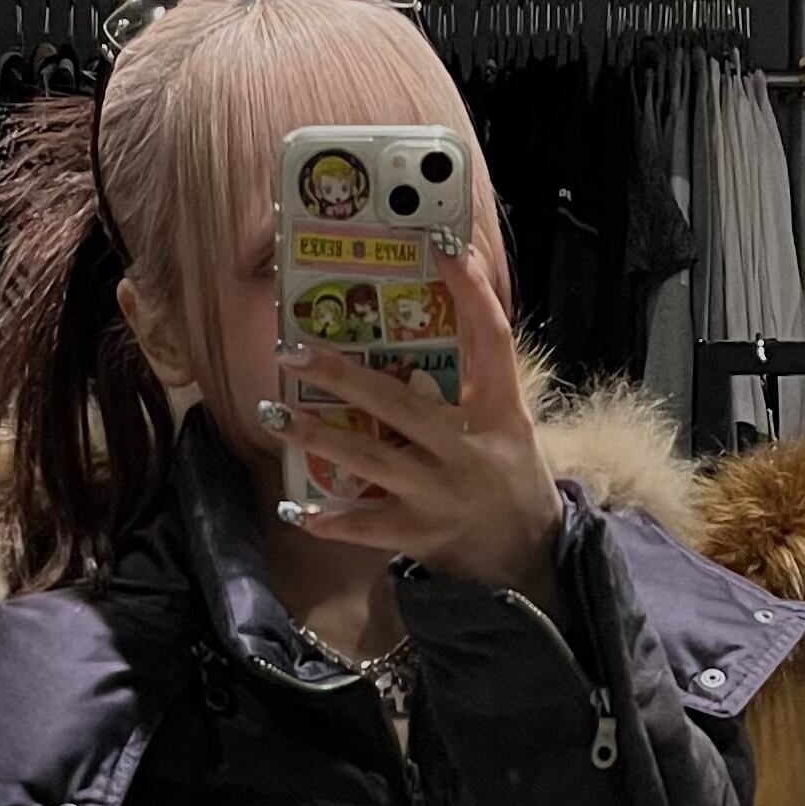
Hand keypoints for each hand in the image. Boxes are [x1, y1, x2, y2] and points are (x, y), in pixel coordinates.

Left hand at [264, 243, 563, 606]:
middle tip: (294, 351)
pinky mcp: (423, 536)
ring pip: (371, 461)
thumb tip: (414, 334)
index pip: (492, 340)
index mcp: (502, 412)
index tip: (444, 250)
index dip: (472, 293)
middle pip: (401, 404)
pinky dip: (330, 520)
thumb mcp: (507, 424)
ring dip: (318, 438)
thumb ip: (472, 382)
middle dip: (343, 377)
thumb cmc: (511, 478)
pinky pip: (367, 527)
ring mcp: (443, 495)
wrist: (531, 556)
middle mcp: (470, 451)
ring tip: (274, 415)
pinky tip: (296, 510)